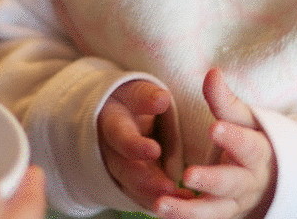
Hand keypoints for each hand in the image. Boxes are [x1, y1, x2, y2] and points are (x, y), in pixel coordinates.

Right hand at [97, 80, 190, 210]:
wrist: (118, 115)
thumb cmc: (132, 100)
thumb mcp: (137, 92)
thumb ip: (147, 97)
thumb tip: (162, 99)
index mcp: (112, 125)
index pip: (120, 137)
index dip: (135, 146)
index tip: (155, 151)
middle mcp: (112, 153)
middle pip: (126, 171)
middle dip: (147, 181)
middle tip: (169, 188)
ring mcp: (121, 171)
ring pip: (134, 189)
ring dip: (156, 197)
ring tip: (182, 201)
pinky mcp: (132, 183)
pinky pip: (143, 198)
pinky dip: (161, 204)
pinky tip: (184, 206)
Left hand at [156, 69, 276, 218]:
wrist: (269, 176)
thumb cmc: (251, 138)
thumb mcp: (242, 118)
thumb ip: (225, 100)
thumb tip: (212, 72)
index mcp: (259, 153)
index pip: (249, 146)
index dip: (233, 138)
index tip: (214, 127)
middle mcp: (249, 182)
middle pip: (233, 184)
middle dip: (211, 180)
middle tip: (188, 174)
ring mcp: (235, 203)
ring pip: (215, 211)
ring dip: (188, 211)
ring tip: (160, 204)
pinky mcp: (222, 215)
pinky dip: (183, 218)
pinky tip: (160, 211)